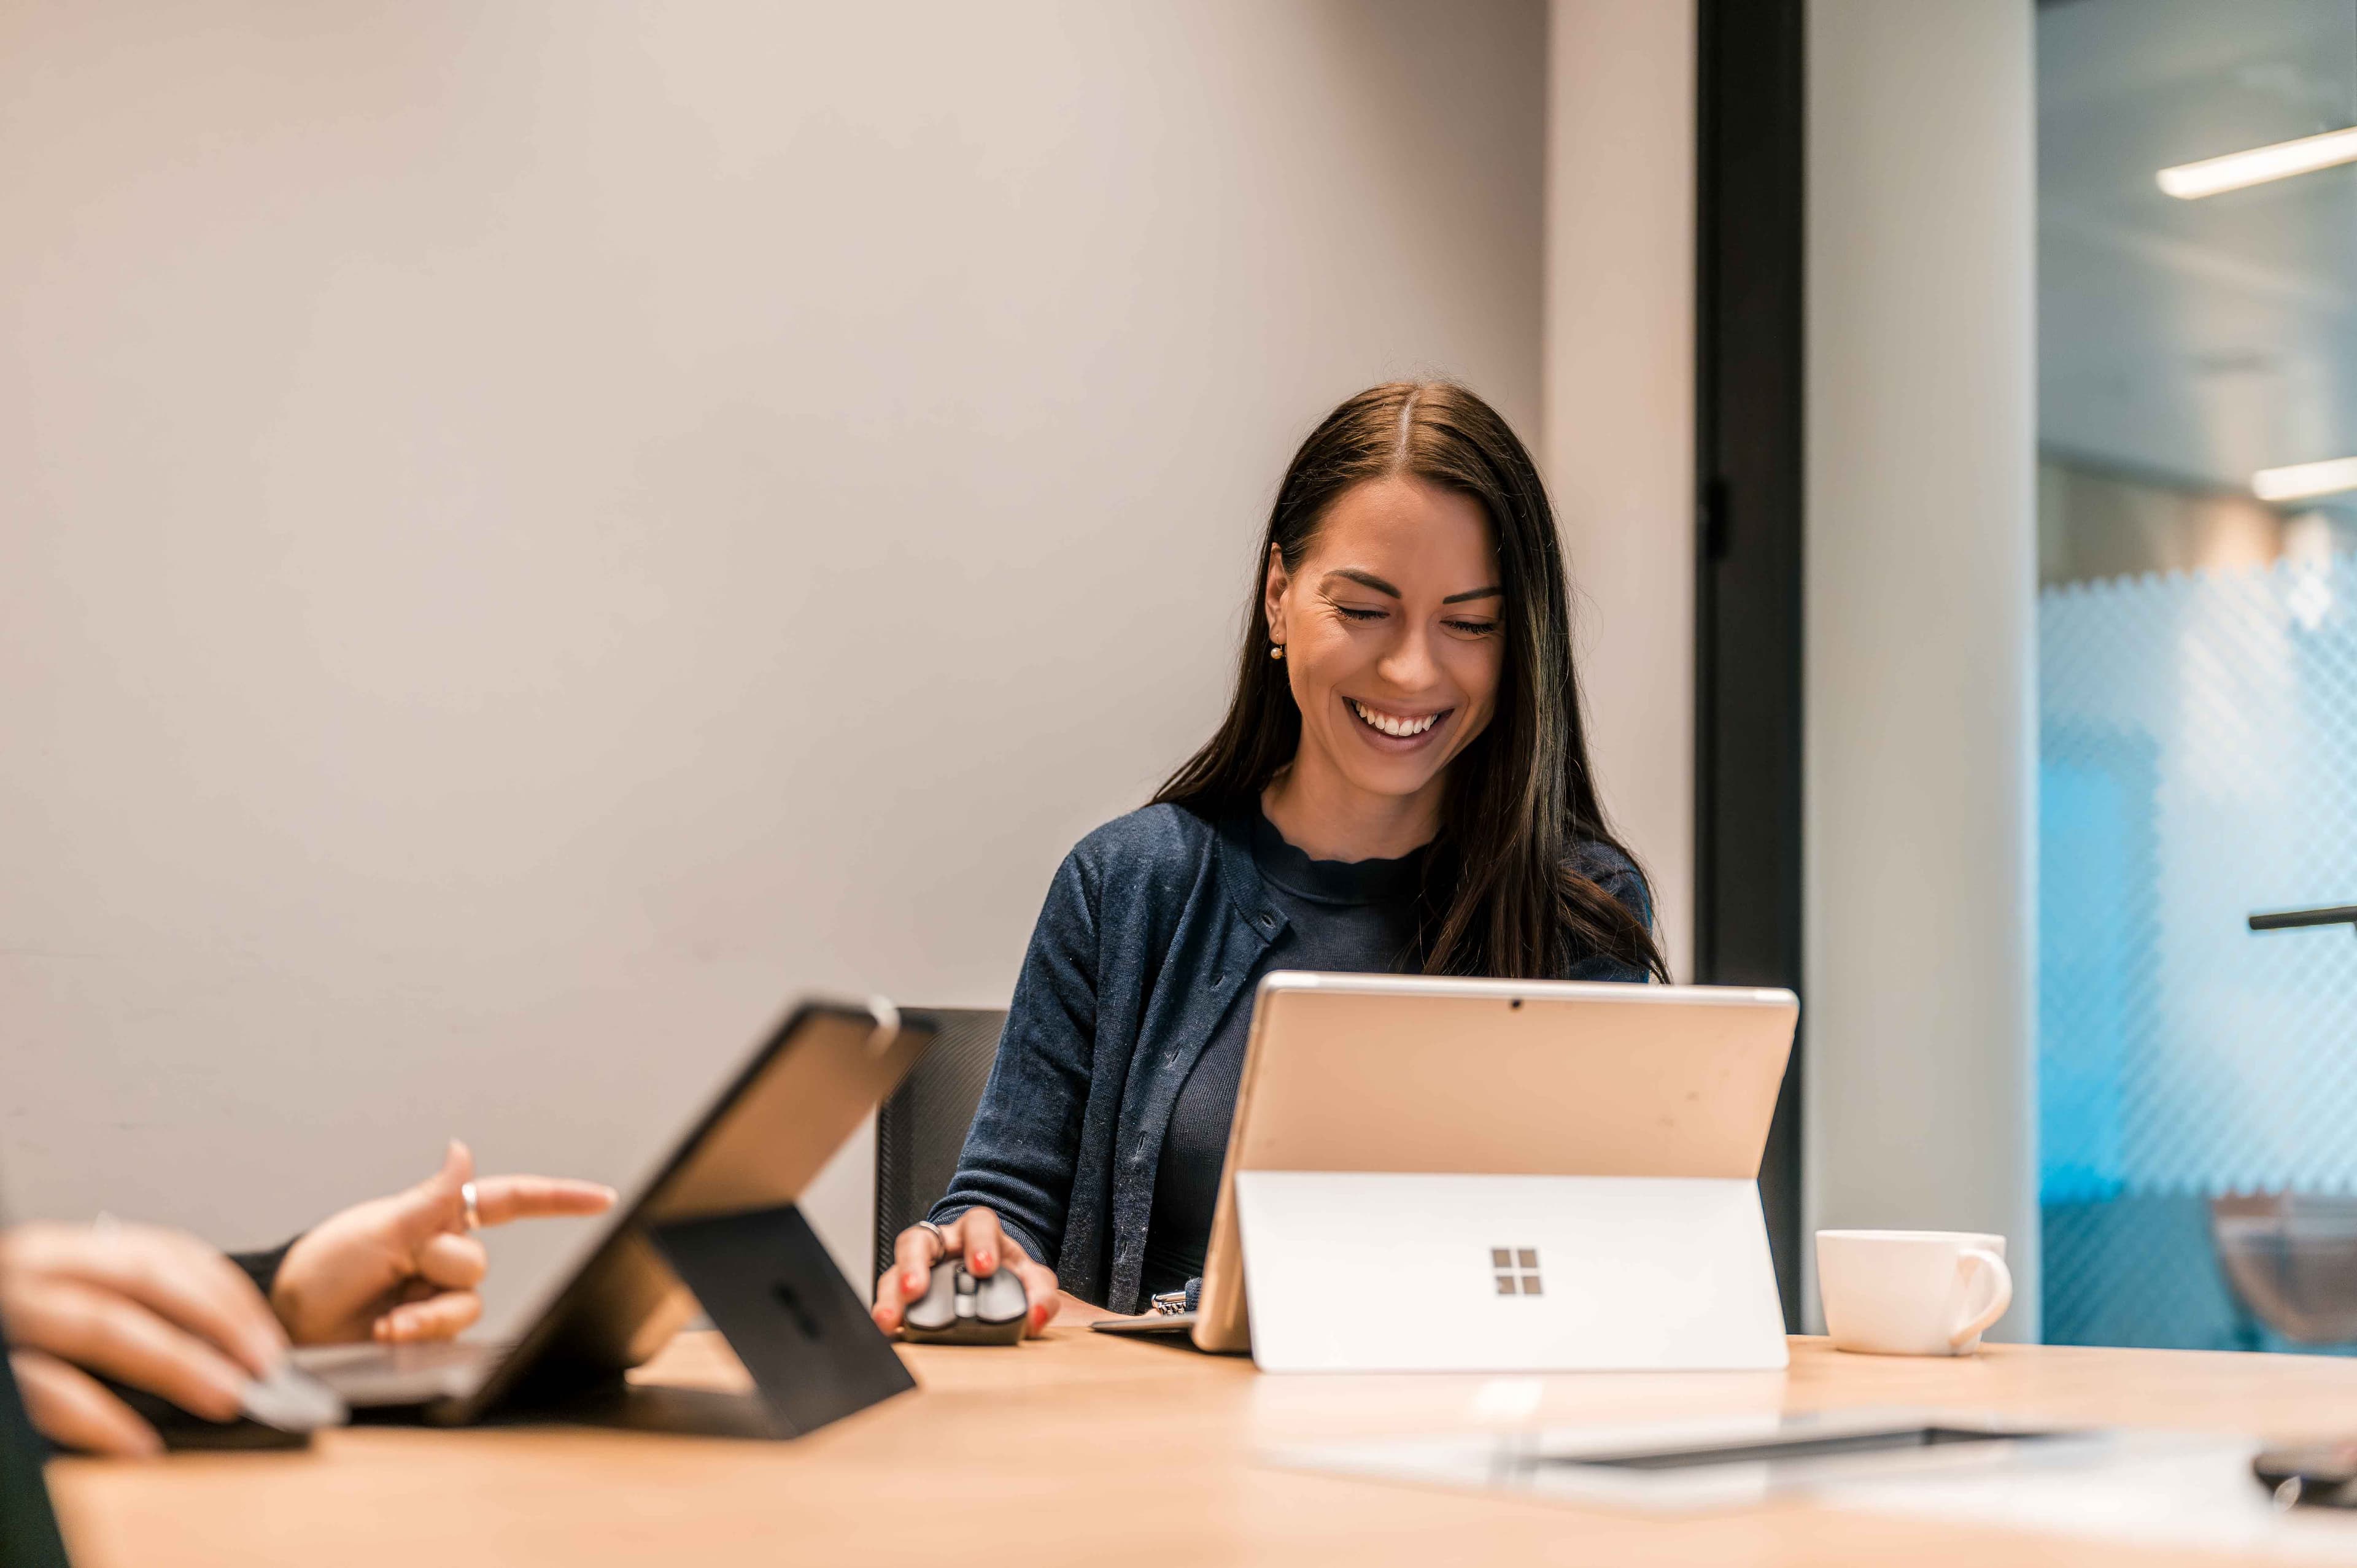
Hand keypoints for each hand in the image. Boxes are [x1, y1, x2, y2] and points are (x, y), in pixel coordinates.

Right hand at [0, 1220, 286, 1456]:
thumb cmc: (9, 1324)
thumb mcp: (58, 1300)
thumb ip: (119, 1308)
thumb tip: (214, 1351)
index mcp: (61, 1249)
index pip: (166, 1253)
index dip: (227, 1294)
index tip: (269, 1336)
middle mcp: (32, 1266)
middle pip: (145, 1280)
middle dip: (216, 1321)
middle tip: (265, 1366)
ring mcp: (8, 1313)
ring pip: (104, 1325)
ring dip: (175, 1363)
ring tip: (225, 1397)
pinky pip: (46, 1388)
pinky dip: (98, 1417)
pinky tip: (139, 1443)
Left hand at [270, 1140, 614, 1345]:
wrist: (290, 1322)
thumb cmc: (324, 1266)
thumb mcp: (380, 1226)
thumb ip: (431, 1196)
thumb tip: (462, 1148)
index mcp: (440, 1216)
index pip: (511, 1200)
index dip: (560, 1199)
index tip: (604, 1199)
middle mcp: (445, 1253)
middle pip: (479, 1263)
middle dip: (439, 1271)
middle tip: (397, 1273)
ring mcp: (436, 1293)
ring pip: (468, 1303)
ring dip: (427, 1312)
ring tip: (388, 1318)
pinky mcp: (425, 1330)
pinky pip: (448, 1333)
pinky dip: (420, 1332)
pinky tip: (389, 1331)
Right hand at [870, 1208, 1058, 1339]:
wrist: (990, 1280)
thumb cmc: (1005, 1274)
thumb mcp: (1032, 1280)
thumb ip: (1040, 1294)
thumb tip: (1037, 1317)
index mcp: (977, 1232)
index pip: (978, 1224)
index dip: (979, 1243)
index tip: (983, 1268)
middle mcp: (942, 1243)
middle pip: (919, 1240)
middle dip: (915, 1264)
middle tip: (916, 1290)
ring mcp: (918, 1265)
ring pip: (895, 1268)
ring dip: (890, 1293)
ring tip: (889, 1319)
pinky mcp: (903, 1289)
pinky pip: (888, 1296)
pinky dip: (886, 1313)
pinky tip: (887, 1332)